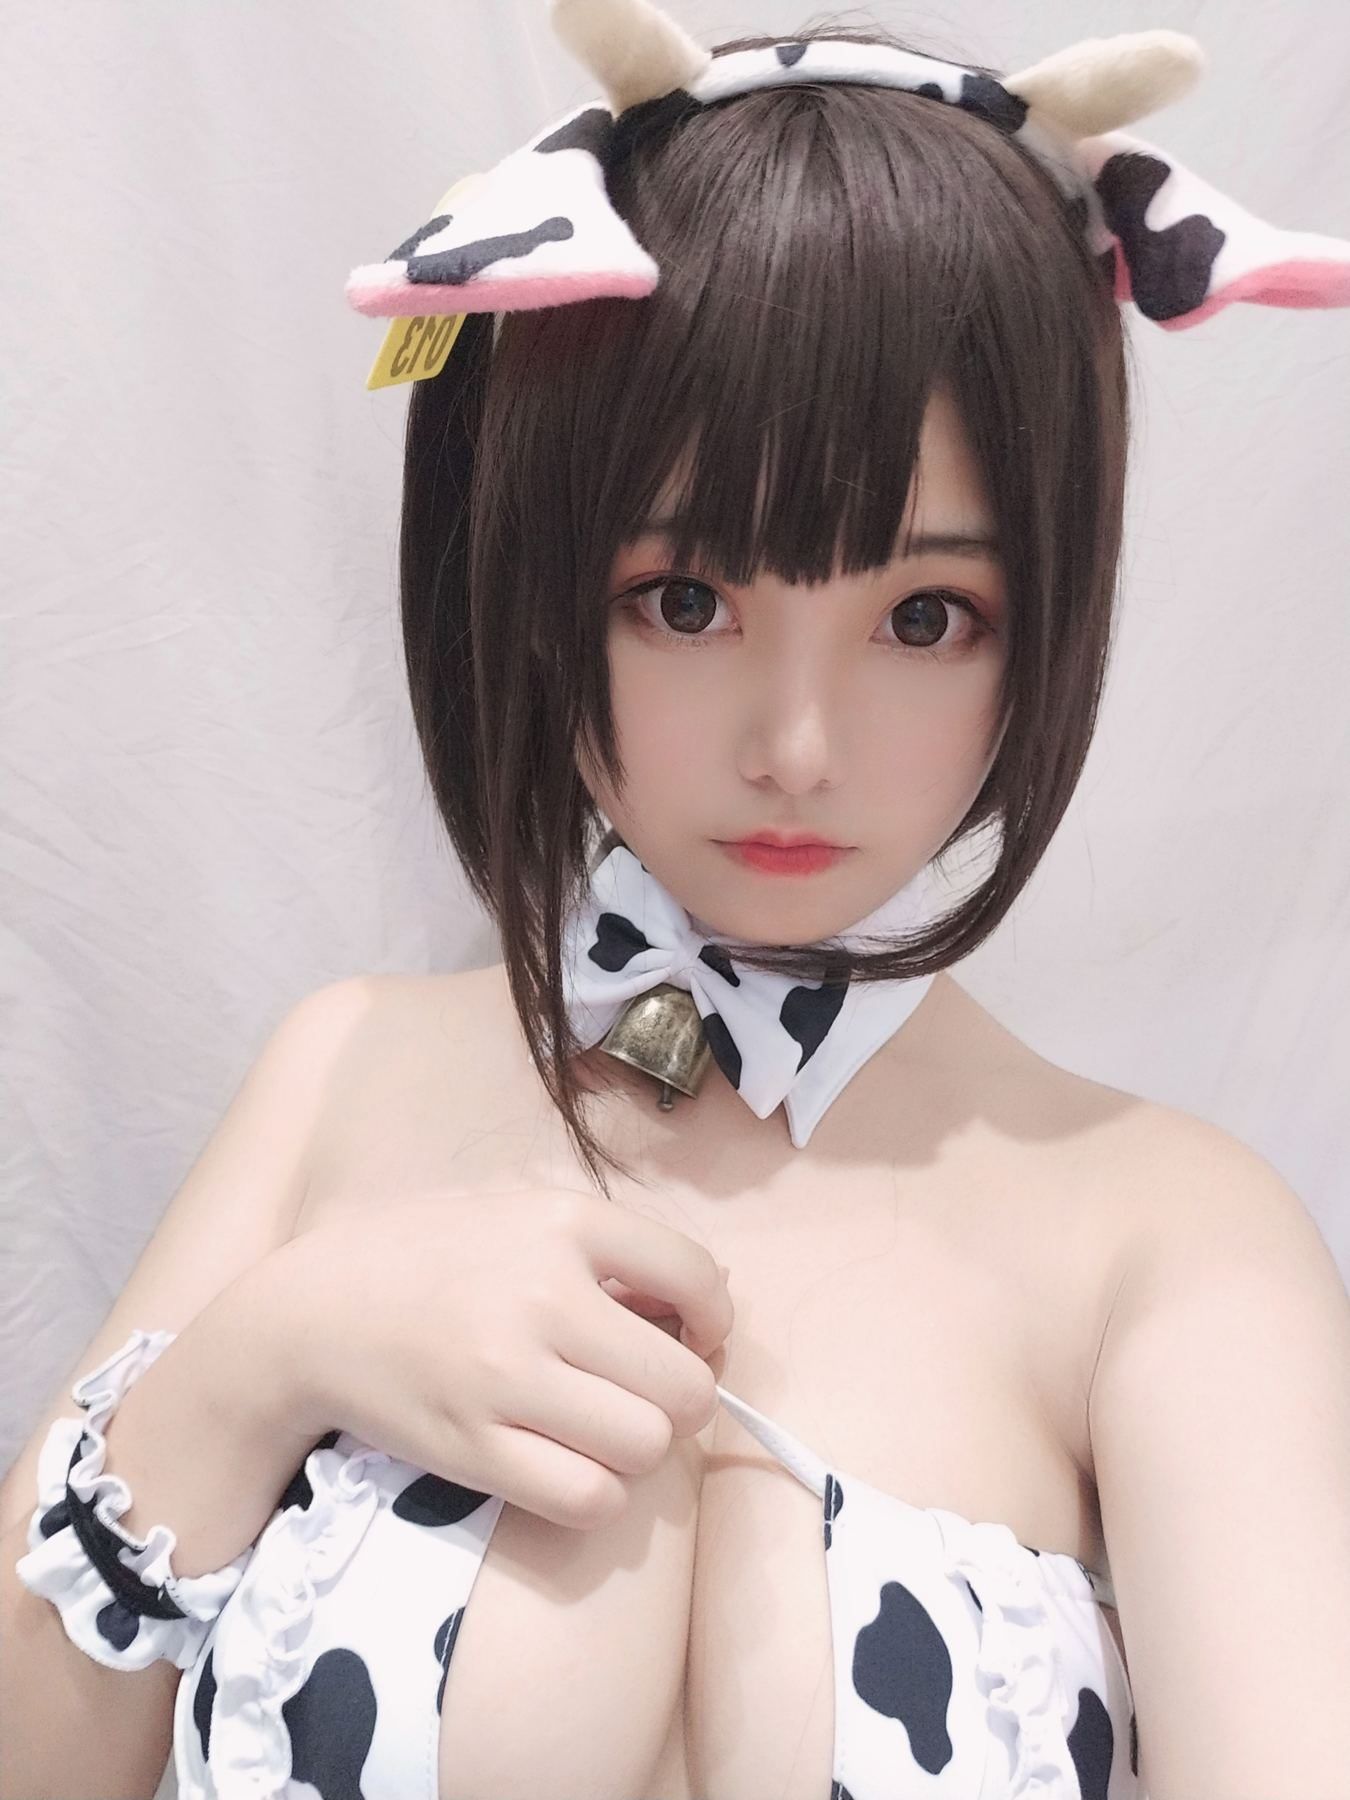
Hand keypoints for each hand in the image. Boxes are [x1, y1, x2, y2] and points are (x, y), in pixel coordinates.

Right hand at [253, 1186, 732, 1530]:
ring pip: (645, 1447)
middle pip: (684, 1383)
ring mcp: (506, 1379)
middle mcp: (543, 1297)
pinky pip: (587, 1498)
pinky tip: (571, 1465)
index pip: (696, 1277)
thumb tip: (709, 1296)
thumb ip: (608, 1248)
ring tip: (605, 1428)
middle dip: (684, 1396)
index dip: (714, 1318)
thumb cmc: (422, 1256)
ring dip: (640, 1448)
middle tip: (647, 1392)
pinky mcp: (473, 1451)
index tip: (694, 1333)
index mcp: (561, 1223)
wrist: (307, 1313)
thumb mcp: (517, 1214)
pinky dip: (597, 1493)